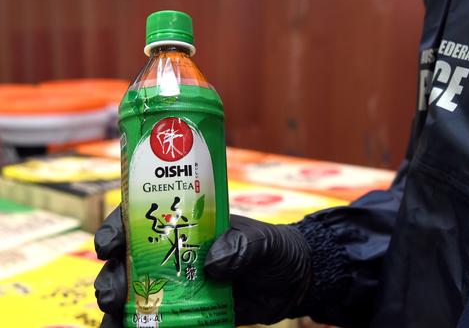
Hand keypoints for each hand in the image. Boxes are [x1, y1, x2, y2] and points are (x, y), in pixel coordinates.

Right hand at [94, 207, 312, 326]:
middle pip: (125, 263)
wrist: (290, 285)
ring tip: (116, 322)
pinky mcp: (182, 314)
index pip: (140, 220)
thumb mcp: (265, 241)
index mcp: (185, 226)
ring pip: (130, 296)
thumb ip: (243, 246)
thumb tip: (213, 264)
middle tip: (113, 295)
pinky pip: (150, 323)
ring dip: (116, 309)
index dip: (116, 229)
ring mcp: (174, 286)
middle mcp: (171, 254)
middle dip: (111, 278)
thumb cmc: (274, 251)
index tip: (109, 246)